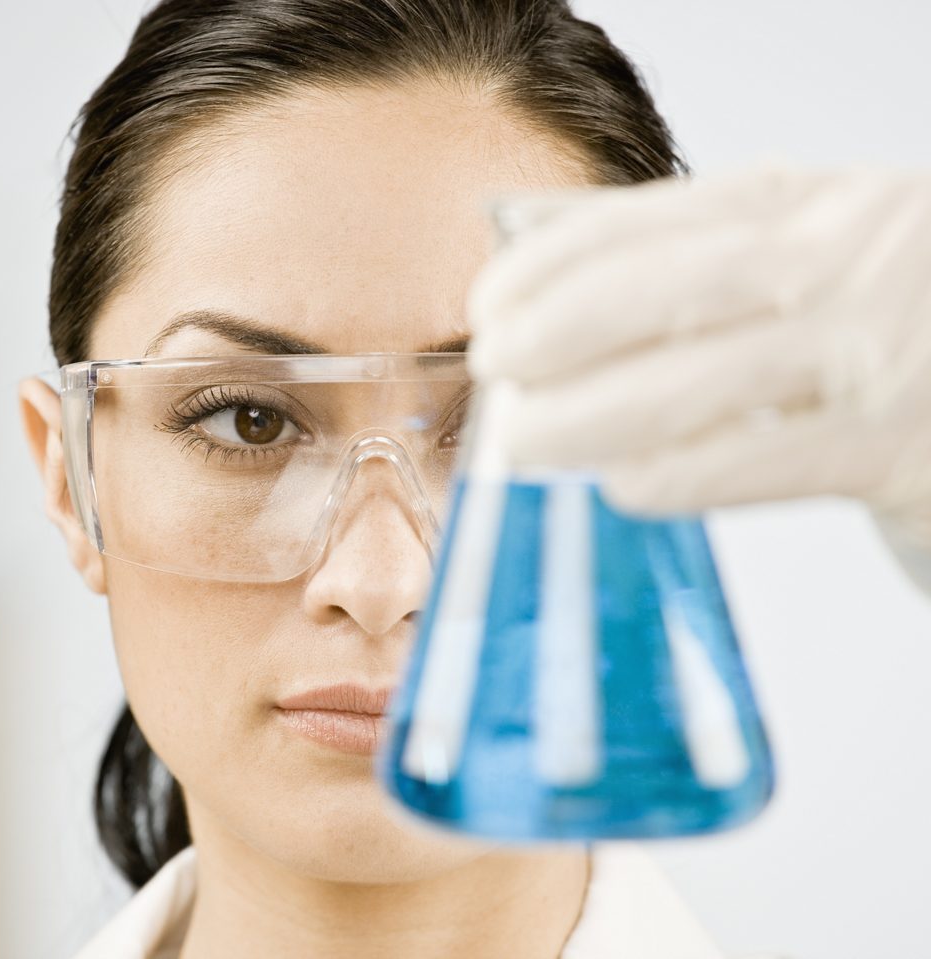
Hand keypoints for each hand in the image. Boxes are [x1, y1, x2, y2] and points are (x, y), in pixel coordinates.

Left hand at [466, 165, 930, 590]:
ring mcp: (873, 358)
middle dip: (550, 335)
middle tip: (494, 369)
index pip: (649, 220)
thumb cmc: (902, 324)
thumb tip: (551, 274)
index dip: (550, 264)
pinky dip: (664, 476)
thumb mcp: (818, 256)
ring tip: (525, 439)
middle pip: (656, 295)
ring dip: (583, 418)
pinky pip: (745, 467)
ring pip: (687, 386)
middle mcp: (845, 265)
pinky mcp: (893, 454)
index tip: (490, 301)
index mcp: (814, 205)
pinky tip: (619, 482)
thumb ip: (706, 256)